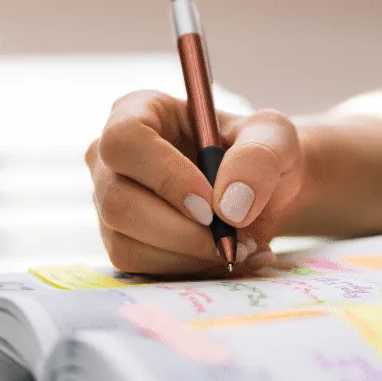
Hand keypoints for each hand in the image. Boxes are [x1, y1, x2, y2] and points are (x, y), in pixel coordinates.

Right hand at [85, 90, 306, 275]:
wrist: (260, 193)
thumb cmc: (258, 152)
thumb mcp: (274, 137)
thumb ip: (258, 159)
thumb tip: (229, 206)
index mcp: (136, 112)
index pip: (125, 141)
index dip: (165, 176)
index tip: (210, 206)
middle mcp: (109, 158)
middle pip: (118, 201)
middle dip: (180, 230)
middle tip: (230, 239)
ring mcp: (108, 202)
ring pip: (126, 242)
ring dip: (188, 254)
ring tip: (237, 247)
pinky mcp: (119, 240)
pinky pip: (138, 266)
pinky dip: (185, 268)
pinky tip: (218, 256)